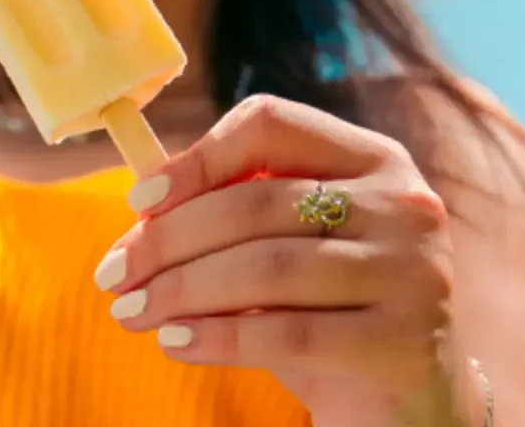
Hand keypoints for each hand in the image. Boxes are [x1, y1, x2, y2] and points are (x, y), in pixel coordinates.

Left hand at [94, 95, 470, 423]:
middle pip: (255, 203)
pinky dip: (218, 338)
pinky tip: (176, 343)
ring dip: (181, 290)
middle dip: (167, 240)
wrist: (408, 399)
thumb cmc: (330, 308)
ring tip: (131, 311)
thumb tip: (142, 209)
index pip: (271, 125)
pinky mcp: (404, 342)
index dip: (196, 158)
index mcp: (369, 158)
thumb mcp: (289, 247)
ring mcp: (412, 270)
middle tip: (112, 274)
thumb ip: (234, 213)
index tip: (139, 201)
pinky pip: (288, 333)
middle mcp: (401, 202)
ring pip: (266, 268)